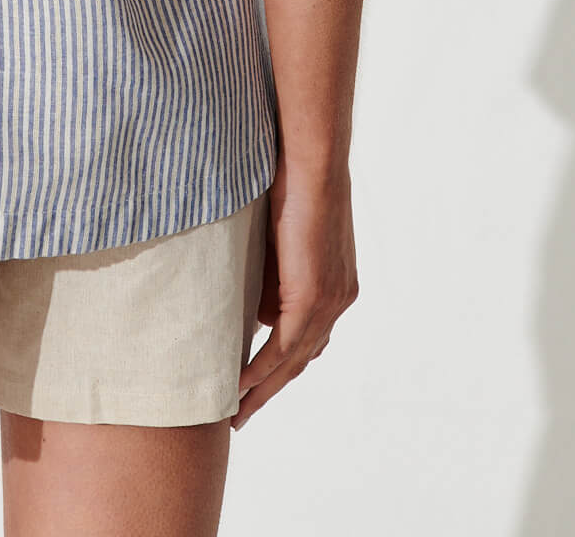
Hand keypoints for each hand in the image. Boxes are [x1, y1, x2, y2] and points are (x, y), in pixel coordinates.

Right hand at [232, 152, 358, 427]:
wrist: (311, 160)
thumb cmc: (292, 181)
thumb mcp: (280, 237)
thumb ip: (271, 273)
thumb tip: (251, 307)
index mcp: (337, 285)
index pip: (308, 339)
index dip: (282, 366)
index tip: (255, 385)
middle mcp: (339, 300)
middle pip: (301, 359)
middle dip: (270, 389)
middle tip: (241, 413)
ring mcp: (330, 300)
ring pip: (293, 360)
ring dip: (262, 387)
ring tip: (235, 410)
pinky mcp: (314, 295)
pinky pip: (285, 345)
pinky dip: (261, 367)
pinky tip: (240, 384)